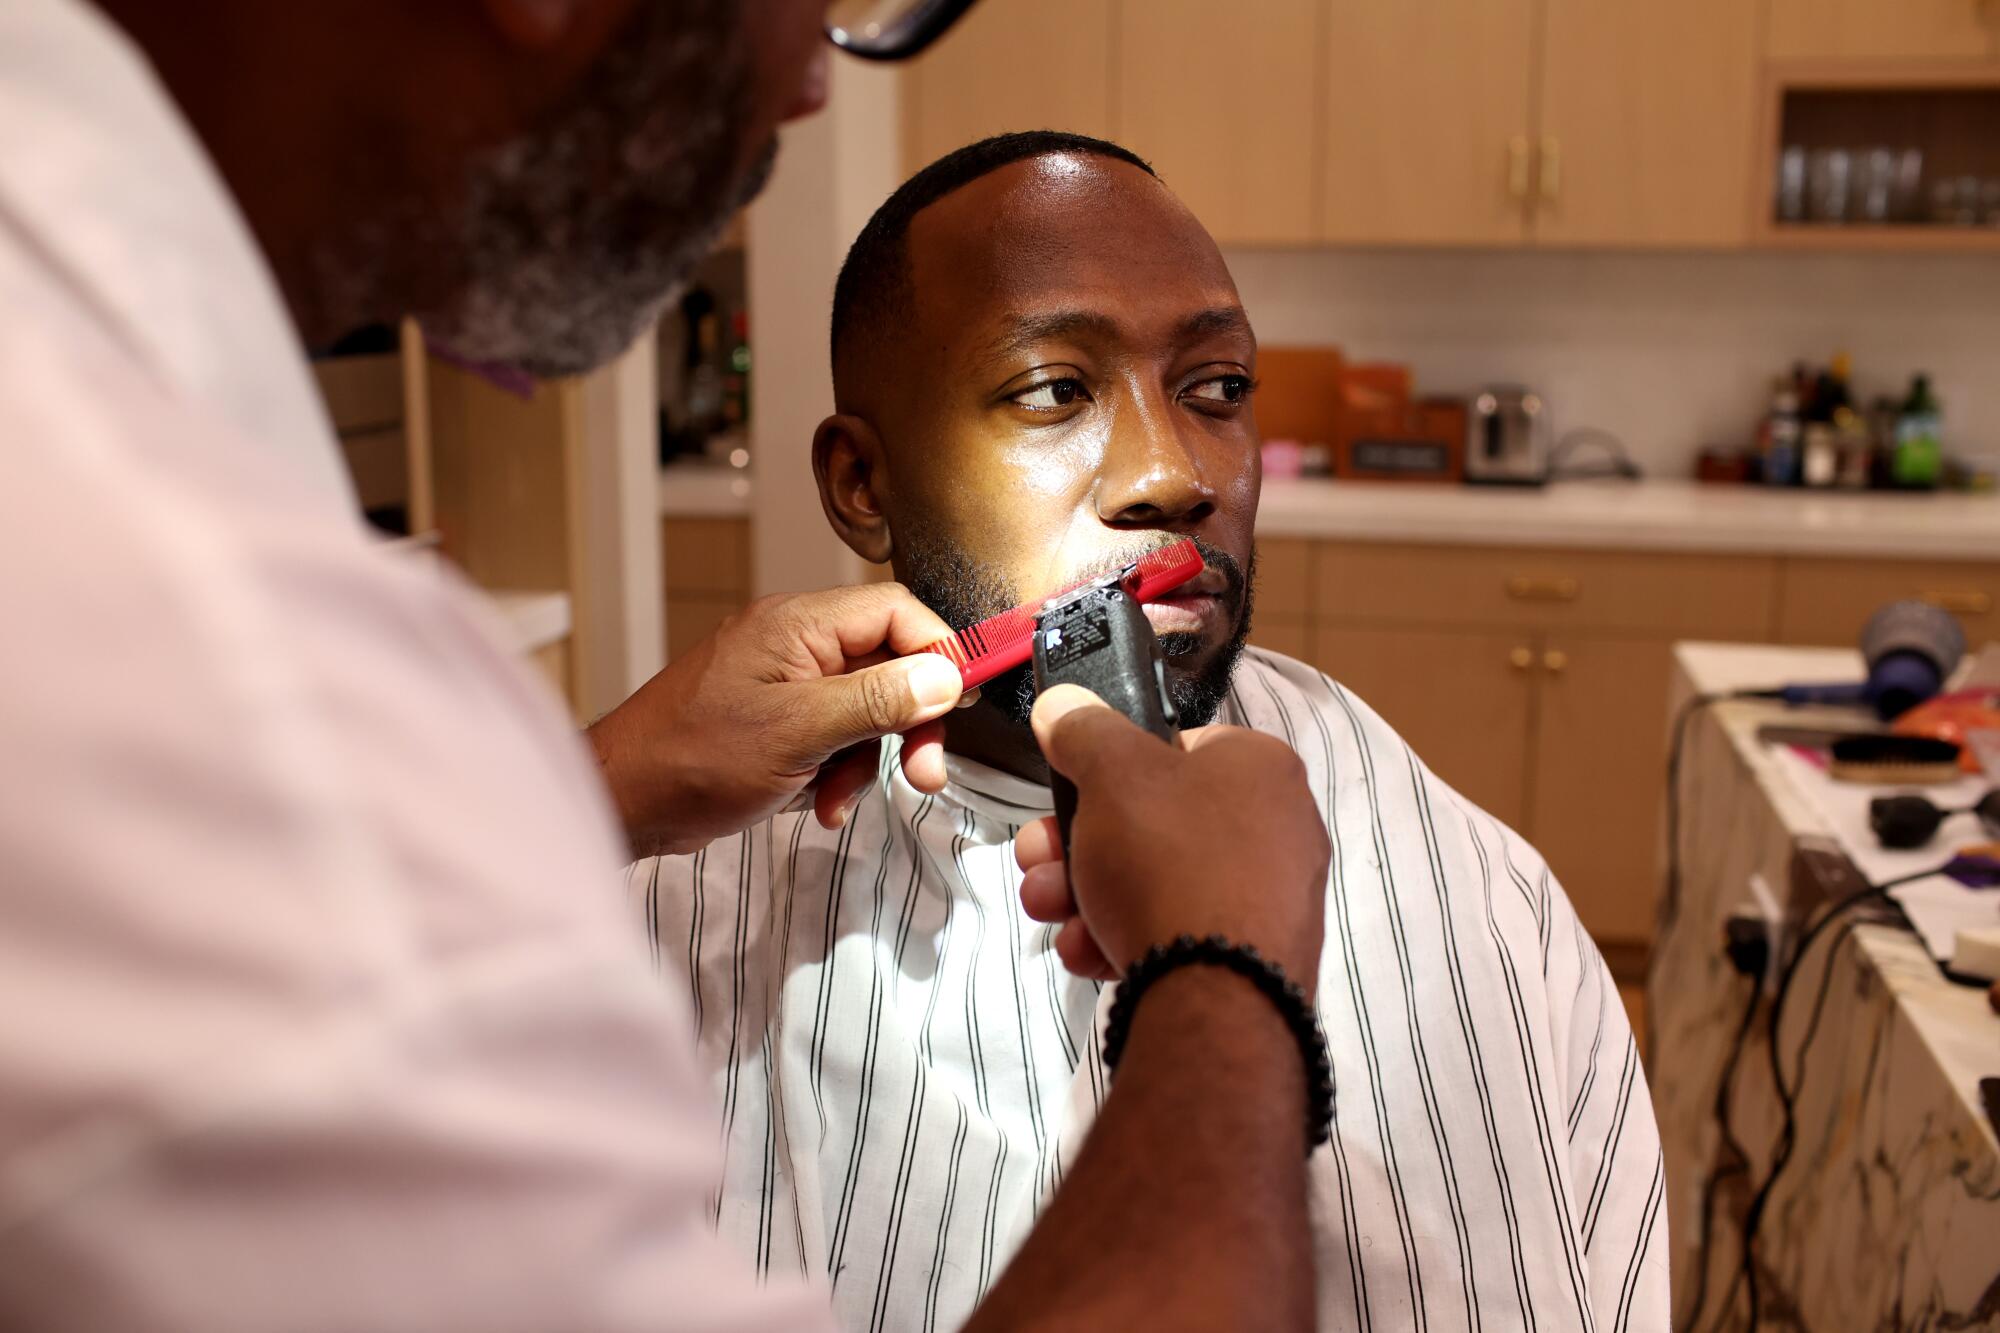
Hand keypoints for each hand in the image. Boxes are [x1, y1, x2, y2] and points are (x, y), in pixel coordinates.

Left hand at [588, 583, 965, 857]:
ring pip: (868, 707)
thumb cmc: (689, 759)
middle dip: (910, 722)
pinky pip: (836, 736)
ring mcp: (786, 682)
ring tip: (842, 799)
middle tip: (925, 773)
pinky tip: (822, 804)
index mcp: (798, 623)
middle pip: (890, 663)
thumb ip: (876, 701)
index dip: (940, 653)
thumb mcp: (798, 732)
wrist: (623, 802)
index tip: (962, 703)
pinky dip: (839, 772)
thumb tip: (945, 678)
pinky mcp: (777, 720)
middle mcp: (795, 643)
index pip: (897, 612)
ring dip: (870, 759)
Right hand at [1015, 685, 1328, 993]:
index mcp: (1261, 769)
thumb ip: (1083, 730)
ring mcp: (1266, 900)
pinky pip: (1177, 935)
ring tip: (1049, 911)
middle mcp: (1276, 829)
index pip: (1179, 747)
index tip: (1068, 791)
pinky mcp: (1251, 961)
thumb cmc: (1170, 860)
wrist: (1217, 998)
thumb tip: (1062, 704)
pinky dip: (1124, 937)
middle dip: (1077, 845)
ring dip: (1085, 893)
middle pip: (1152, 822)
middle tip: (1037, 861)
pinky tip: (1090, 954)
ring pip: (1154, 883)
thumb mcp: (1111, 772)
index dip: (1113, 766)